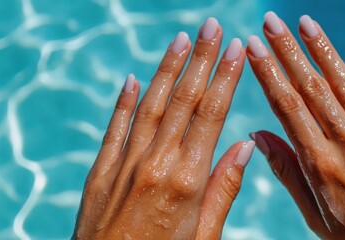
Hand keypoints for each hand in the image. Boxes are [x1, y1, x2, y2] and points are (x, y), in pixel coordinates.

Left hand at [73, 18, 253, 239]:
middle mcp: (156, 164)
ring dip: (167, 69)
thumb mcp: (206, 236)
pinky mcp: (101, 171)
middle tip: (212, 26)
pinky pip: (115, 127)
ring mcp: (125, 164)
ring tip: (181, 39)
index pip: (212, 115)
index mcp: (188, 180)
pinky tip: (133, 78)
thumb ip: (223, 189)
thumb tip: (244, 146)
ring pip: (151, 105)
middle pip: (183, 100)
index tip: (234, 49)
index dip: (224, 78)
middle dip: (200, 59)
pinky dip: (125, 100)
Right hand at [247, 12, 344, 238]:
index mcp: (322, 167)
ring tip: (306, 23)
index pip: (289, 109)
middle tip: (271, 21)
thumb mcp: (317, 217)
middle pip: (314, 90)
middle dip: (289, 51)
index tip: (254, 48)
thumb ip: (288, 174)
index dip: (269, 74)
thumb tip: (258, 137)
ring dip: (325, 52)